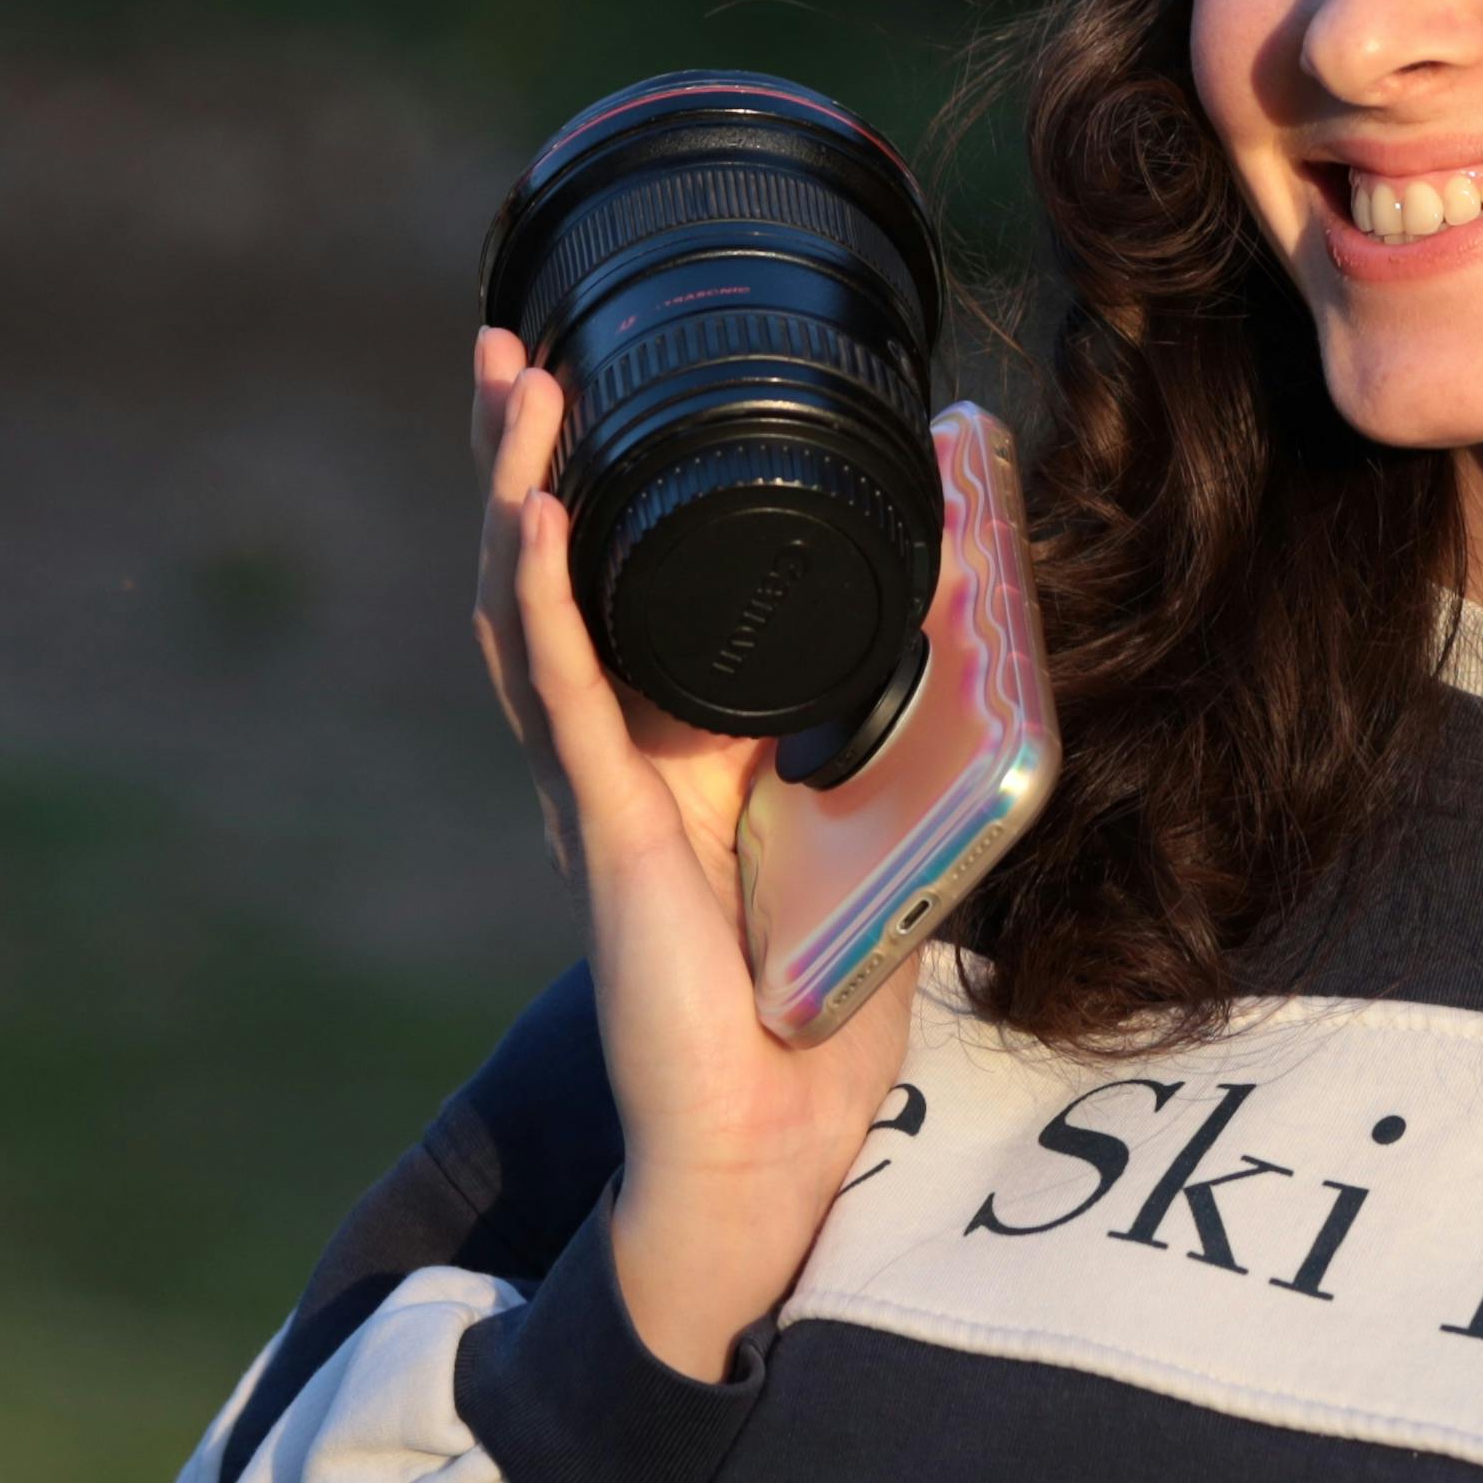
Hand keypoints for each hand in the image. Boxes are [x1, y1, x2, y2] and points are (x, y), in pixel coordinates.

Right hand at [471, 329, 923, 1380]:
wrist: (771, 1131)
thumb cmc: (815, 1001)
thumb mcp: (872, 825)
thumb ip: (891, 734)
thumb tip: (976, 617)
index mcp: (668, 743)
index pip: (605, 586)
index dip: (582, 488)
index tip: (582, 382)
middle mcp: (613, 754)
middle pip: (540, 577)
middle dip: (517, 458)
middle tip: (506, 351)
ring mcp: (596, 790)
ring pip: (532, 614)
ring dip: (521, 493)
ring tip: (518, 389)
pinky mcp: (613, 835)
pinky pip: (568, 698)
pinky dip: (550, 602)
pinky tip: (543, 518)